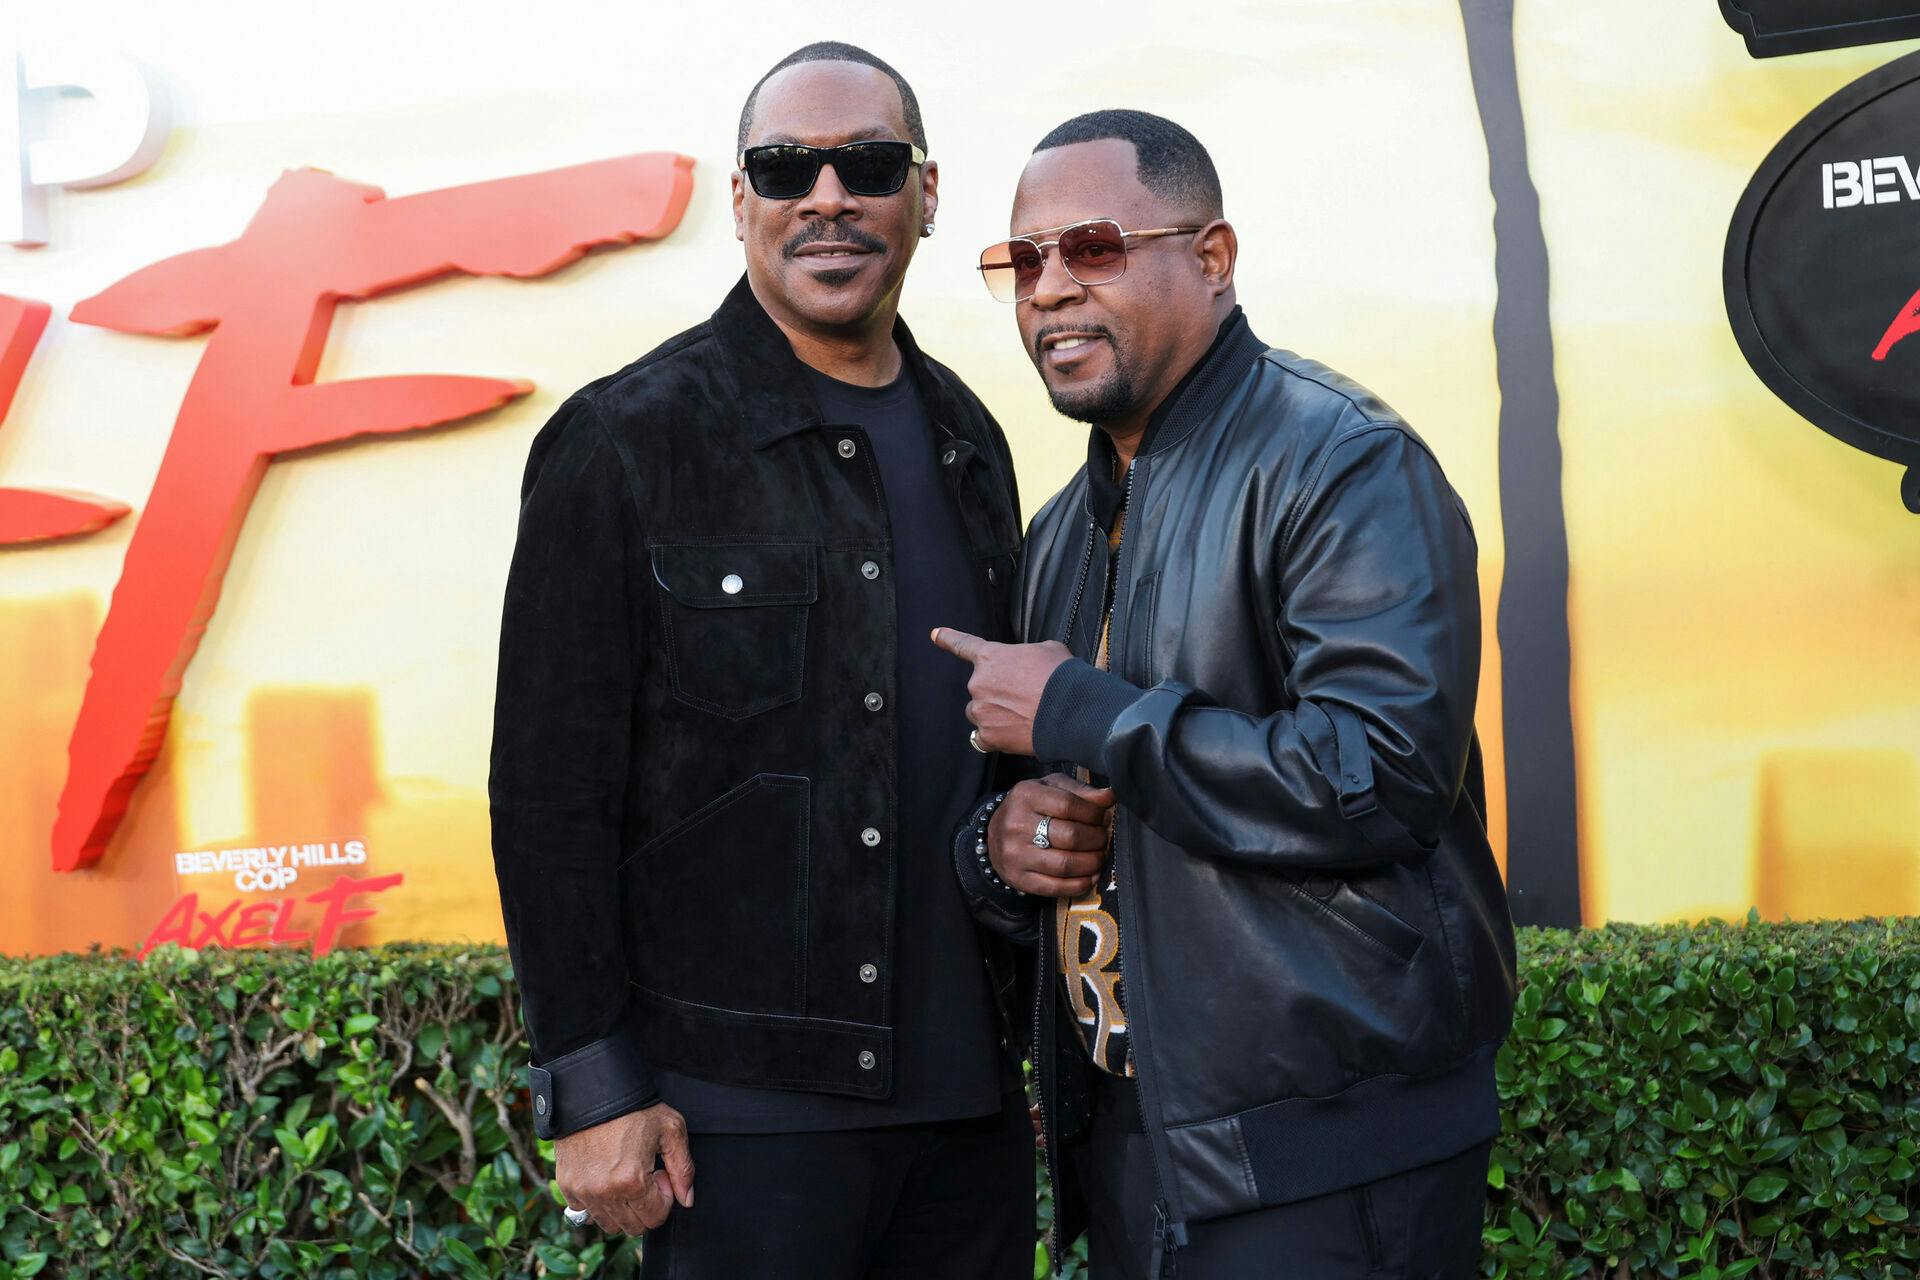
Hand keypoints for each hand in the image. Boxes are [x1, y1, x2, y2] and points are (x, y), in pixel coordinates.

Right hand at [553, 1101, 693, 1235]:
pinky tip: (605, 1177)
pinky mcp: (566, 1185)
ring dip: (621, 1208)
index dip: (664, 1198)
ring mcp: (582, 1191)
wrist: (592, 1090)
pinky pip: (584, 1212)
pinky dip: (597, 1202)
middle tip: (644, 1175)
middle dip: (645, 1207)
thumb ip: (683, 1169)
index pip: (655, 1219)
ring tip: (625, 1176)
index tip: (659, 1174)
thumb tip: (687, 1200)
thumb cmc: (635, 1107)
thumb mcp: (671, 1129)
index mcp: (631, 1181)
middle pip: (632, 1227)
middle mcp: (603, 1193)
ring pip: (608, 1224)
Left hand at [929, 628, 1073, 756]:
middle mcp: (978, 683)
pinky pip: (983, 738)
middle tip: (1024, 698)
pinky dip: (995, 737)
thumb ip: (1028, 654)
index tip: (935, 634)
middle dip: (998, 693)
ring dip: (994, 715)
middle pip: (980, 689)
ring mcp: (981, 711)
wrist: (1071, 710)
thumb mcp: (1047, 649)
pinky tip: (1013, 734)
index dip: (948, 639)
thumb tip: (1031, 664)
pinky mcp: (988, 736)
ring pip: (980, 713)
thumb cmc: (1061, 676)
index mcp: (990, 656)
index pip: (964, 645)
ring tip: (1022, 716)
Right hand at [989, 775, 1114, 896]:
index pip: (1069, 805)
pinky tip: (1090, 876)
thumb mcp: (1051, 788)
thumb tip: (1108, 797)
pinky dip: (1080, 884)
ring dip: (1092, 863)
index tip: (1103, 817)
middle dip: (1096, 839)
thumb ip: (1080, 791)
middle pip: (1070, 836)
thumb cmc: (1031, 807)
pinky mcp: (1018, 878)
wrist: (994, 834)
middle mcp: (1017, 824)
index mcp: (1026, 796)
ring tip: (1099, 856)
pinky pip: (1056, 887)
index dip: (1094, 813)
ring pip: (1065, 865)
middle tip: (1103, 838)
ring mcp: (1016, 854)